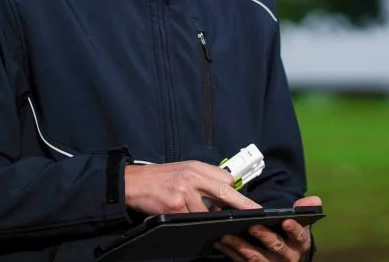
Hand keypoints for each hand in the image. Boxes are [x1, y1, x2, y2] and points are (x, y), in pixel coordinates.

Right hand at [124, 161, 261, 214]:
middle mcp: (192, 177)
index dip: (234, 190)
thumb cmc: (159, 177)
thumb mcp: (183, 170)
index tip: (247, 200)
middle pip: (224, 191)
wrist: (133, 182)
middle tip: (255, 211)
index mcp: (196, 167)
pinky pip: (191, 219)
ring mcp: (184, 192)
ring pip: (207, 212)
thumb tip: (221, 196)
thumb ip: (203, 179)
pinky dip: (190, 220)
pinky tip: (183, 214)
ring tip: (193, 211)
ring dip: (206, 216)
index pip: (224, 177)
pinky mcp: (175, 207)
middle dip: (242, 203)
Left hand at [213, 195, 320, 261]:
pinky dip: (230, 252)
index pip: (300, 236)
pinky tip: (221, 242)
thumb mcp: (300, 223)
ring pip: (256, 257)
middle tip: (252, 226)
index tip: (286, 221)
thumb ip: (304, 210)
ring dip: (240, 246)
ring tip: (227, 235)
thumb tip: (313, 200)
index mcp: (300, 243)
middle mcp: (288, 257)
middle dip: (264, 237)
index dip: (294, 229)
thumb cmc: (289, 236)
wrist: (283, 258)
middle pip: (276, 248)